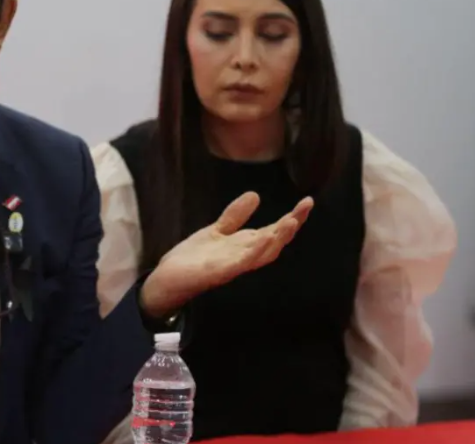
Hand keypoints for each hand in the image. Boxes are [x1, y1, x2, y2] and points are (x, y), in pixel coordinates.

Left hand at [140, 192, 313, 319]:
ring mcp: (232, 266)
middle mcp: (243, 257)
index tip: (307, 202)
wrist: (167, 279)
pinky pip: (240, 263)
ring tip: (291, 221)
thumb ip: (234, 216)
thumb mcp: (215, 231)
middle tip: (305, 207)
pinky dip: (253, 252)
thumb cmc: (193, 258)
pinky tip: (262, 239)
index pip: (273, 231)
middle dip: (291, 226)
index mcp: (244, 246)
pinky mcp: (218, 272)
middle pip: (274, 242)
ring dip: (277, 239)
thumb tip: (255, 195)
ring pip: (261, 254)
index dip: (291, 218)